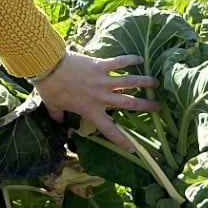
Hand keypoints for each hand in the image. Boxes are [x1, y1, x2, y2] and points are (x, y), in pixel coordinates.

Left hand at [31, 51, 159, 153]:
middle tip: (158, 107)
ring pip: (130, 82)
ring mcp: (103, 80)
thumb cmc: (50, 88)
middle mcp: (101, 97)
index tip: (134, 148)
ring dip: (145, 82)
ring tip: (156, 83)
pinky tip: (140, 59)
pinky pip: (120, 62)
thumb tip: (58, 123)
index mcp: (91, 110)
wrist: (48, 67)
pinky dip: (131, 60)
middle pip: (129, 103)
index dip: (122, 140)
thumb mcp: (53, 106)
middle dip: (146, 105)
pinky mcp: (101, 65)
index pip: (110, 130)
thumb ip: (58, 116)